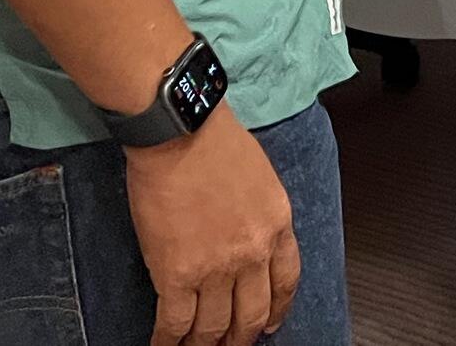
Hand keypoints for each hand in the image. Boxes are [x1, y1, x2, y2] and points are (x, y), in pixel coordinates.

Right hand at [123, 103, 300, 345]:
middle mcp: (252, 253)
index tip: (270, 323)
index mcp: (277, 224)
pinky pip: (175, 322)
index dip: (278, 309)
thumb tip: (248, 240)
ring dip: (204, 345)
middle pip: (252, 314)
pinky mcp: (176, 275)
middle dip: (241, 337)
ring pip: (213, 327)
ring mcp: (215, 268)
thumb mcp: (261, 177)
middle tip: (231, 345)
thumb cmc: (215, 140)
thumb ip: (260, 215)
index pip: (286, 281)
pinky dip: (169, 341)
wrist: (179, 131)